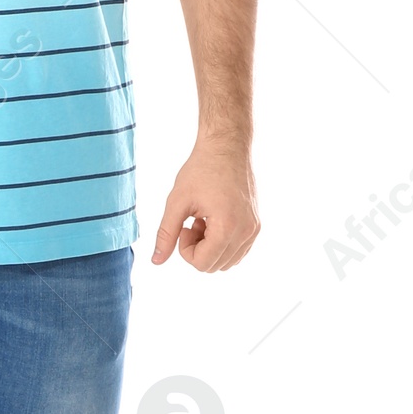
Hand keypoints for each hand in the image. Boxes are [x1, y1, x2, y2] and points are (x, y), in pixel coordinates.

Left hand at [151, 138, 259, 270]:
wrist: (226, 147)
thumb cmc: (201, 170)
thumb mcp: (177, 202)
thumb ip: (166, 233)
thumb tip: (156, 261)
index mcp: (227, 227)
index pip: (203, 264)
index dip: (185, 250)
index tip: (184, 227)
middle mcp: (246, 232)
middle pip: (215, 266)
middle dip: (198, 249)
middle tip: (193, 222)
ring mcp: (254, 229)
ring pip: (227, 262)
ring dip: (210, 247)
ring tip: (204, 221)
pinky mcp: (256, 225)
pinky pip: (238, 251)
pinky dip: (222, 244)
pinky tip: (214, 220)